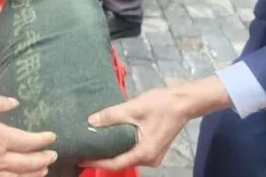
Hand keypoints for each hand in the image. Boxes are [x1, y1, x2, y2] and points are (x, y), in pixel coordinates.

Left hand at [84, 78, 231, 169]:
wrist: (184, 101)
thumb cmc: (161, 104)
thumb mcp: (134, 108)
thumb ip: (111, 116)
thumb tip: (90, 122)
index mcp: (144, 153)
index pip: (115, 163)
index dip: (97, 162)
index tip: (81, 159)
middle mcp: (149, 159)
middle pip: (120, 162)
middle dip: (102, 156)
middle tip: (84, 148)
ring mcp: (152, 155)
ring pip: (126, 156)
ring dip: (111, 150)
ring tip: (93, 142)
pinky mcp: (153, 148)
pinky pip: (133, 151)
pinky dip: (120, 146)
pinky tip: (109, 137)